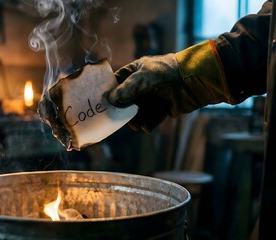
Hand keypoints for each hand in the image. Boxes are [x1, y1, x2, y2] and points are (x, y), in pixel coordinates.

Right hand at [108, 40, 232, 131]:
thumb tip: (111, 100)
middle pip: (126, 101)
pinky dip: (149, 123)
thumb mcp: (143, 78)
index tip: (103, 104)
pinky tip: (147, 127)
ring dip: (136, 120)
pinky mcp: (163, 108)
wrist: (196, 80)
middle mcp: (142, 85)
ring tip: (136, 126)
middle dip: (123, 111)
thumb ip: (126, 89)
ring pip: (139, 112)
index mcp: (135, 72)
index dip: (110, 93)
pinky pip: (152, 118)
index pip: (117, 83)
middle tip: (119, 120)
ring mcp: (153, 97)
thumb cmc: (167, 72)